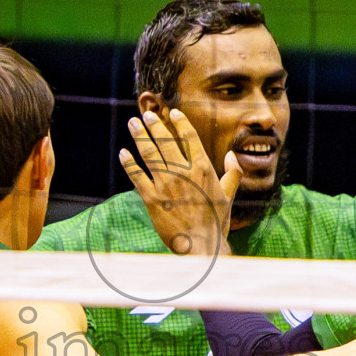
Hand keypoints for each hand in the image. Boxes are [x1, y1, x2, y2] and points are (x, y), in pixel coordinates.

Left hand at [118, 109, 239, 255]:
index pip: (190, 137)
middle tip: (146, 113)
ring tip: (133, 124)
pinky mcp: (151, 198)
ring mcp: (166, 184)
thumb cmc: (216, 222)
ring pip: (149, 153)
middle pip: (165, 141)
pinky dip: (129, 163)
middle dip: (154, 124)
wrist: (201, 244)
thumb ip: (232, 173)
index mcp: (203, 169)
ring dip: (139, 136)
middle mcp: (183, 172)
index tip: (173, 112)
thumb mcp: (229, 196)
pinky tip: (123, 153)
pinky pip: (137, 176)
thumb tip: (232, 155)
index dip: (180, 122)